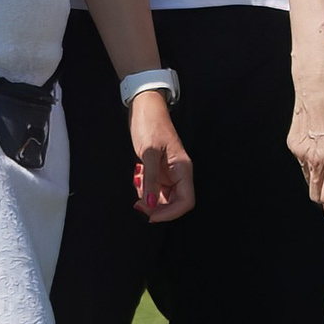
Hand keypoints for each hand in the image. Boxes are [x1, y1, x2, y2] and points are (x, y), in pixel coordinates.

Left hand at [128, 91, 195, 221]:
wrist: (145, 108)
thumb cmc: (150, 126)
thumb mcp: (149, 153)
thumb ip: (151, 180)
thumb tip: (150, 205)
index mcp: (183, 168)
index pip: (186, 202)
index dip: (170, 213)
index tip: (151, 215)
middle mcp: (180, 173)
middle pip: (175, 203)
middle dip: (156, 207)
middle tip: (138, 202)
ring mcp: (171, 172)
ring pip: (163, 198)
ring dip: (148, 197)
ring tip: (137, 181)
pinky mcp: (161, 170)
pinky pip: (155, 189)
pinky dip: (145, 189)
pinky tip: (138, 176)